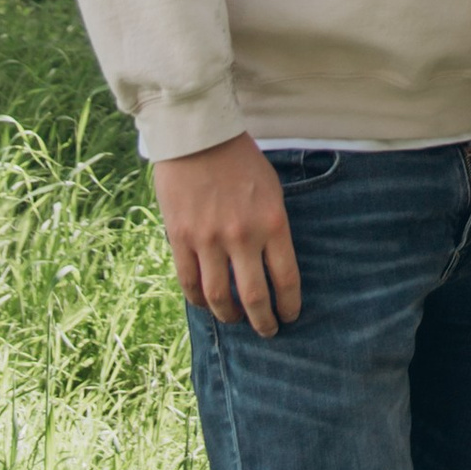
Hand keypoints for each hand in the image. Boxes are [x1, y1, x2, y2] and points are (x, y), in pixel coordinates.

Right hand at [152, 134, 299, 334]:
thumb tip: (271, 265)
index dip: (288, 305)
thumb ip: (272, 228)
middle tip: (268, 331)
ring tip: (236, 321)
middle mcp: (242, 236)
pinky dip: (198, 299)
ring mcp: (208, 240)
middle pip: (254, 297)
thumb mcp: (272, 191)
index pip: (286, 278)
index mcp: (272, 223)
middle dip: (263, 321)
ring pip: (219, 296)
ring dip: (229, 316)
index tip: (290, 317)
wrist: (199, 138)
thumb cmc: (241, 162)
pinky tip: (206, 304)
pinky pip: (189, 282)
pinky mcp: (181, 238)